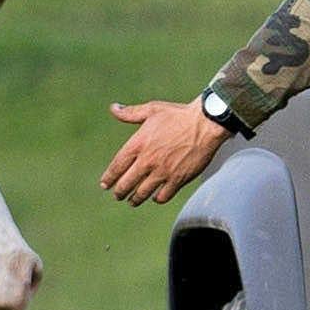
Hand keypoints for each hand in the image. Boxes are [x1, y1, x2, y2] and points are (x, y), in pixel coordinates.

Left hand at [102, 99, 234, 205]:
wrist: (205, 123)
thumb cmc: (178, 115)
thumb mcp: (152, 109)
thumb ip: (130, 113)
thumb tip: (113, 108)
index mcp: (138, 144)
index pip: (117, 166)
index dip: (109, 177)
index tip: (105, 184)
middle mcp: (148, 161)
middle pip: (126, 183)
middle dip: (120, 192)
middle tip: (118, 195)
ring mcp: (163, 172)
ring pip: (143, 193)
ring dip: (135, 199)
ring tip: (132, 201)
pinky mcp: (178, 179)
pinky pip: (163, 196)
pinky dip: (157, 198)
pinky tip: (155, 197)